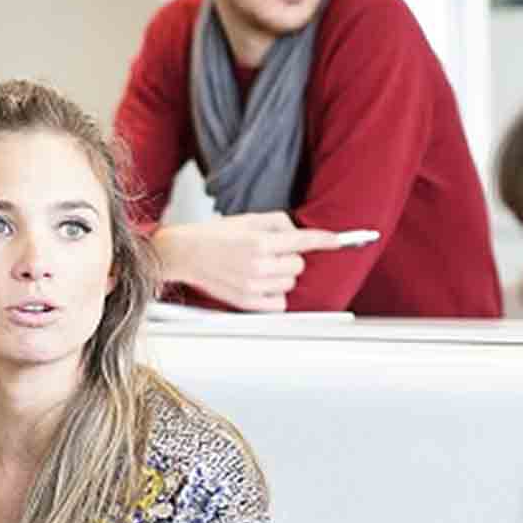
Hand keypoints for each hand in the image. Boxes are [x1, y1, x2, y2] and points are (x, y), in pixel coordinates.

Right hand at [151, 212, 343, 310]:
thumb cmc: (213, 236)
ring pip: (290, 284)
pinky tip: (260, 283)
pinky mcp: (246, 302)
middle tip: (270, 253)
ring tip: (260, 268)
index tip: (338, 241)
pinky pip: (279, 303)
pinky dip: (275, 294)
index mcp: (259, 242)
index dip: (325, 240)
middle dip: (289, 257)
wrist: (185, 253)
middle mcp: (257, 265)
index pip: (303, 241)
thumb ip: (278, 223)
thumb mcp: (247, 219)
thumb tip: (299, 233)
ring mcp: (252, 286)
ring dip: (282, 276)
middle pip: (298, 265)